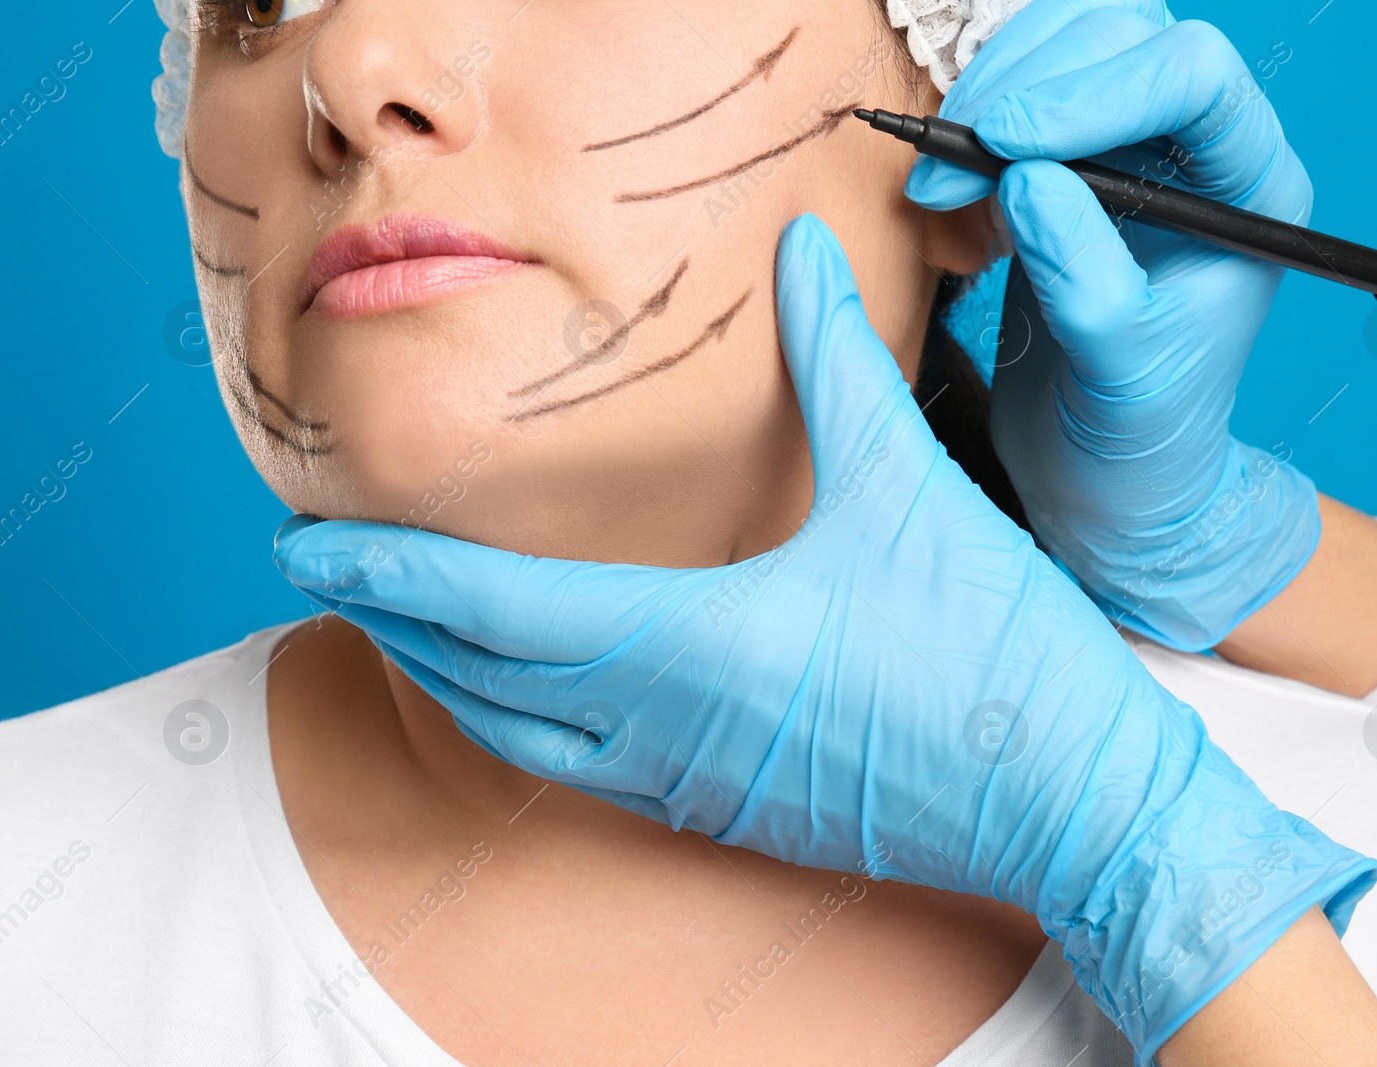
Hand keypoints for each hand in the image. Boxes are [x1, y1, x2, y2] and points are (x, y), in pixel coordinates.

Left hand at [274, 214, 1376, 1060]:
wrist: (1074, 802)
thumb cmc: (995, 655)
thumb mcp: (911, 489)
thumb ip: (840, 366)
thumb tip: (806, 255)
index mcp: (691, 649)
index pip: (491, 608)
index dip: (387, 571)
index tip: (302, 545)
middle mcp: (668, 732)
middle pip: (478, 682)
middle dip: (392, 623)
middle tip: (326, 575)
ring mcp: (695, 786)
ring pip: (521, 739)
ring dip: (450, 680)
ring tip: (406, 629)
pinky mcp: (730, 813)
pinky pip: (584, 773)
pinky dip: (522, 724)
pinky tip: (529, 695)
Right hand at [907, 4, 1321, 651]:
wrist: (1106, 469)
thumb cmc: (1139, 435)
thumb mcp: (1120, 371)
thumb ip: (1087, 278)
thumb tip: (1028, 180)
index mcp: (1253, 188)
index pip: (1192, 76)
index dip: (1094, 91)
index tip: (1005, 143)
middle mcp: (1202, 148)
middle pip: (1121, 37)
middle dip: (1024, 88)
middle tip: (949, 168)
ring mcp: (1136, 144)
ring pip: (1066, 45)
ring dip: (987, 95)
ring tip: (939, 184)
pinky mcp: (1072, 158)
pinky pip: (1022, 91)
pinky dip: (972, 123)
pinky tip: (953, 191)